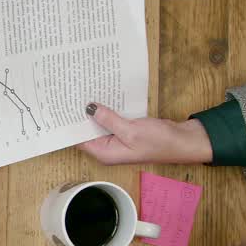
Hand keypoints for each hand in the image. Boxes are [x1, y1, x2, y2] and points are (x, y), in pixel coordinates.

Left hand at [78, 103, 212, 165]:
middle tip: (70, 95)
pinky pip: (112, 120)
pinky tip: (102, 97)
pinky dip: (108, 110)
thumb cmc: (159, 142)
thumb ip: (109, 119)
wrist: (184, 142)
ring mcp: (118, 139)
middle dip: (80, 115)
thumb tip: (88, 108)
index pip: (79, 139)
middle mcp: (108, 148)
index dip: (70, 124)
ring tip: (82, 92)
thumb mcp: (130, 130)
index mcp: (105, 153)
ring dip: (95, 111)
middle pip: (88, 131)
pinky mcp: (126, 131)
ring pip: (100, 124)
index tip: (61, 108)